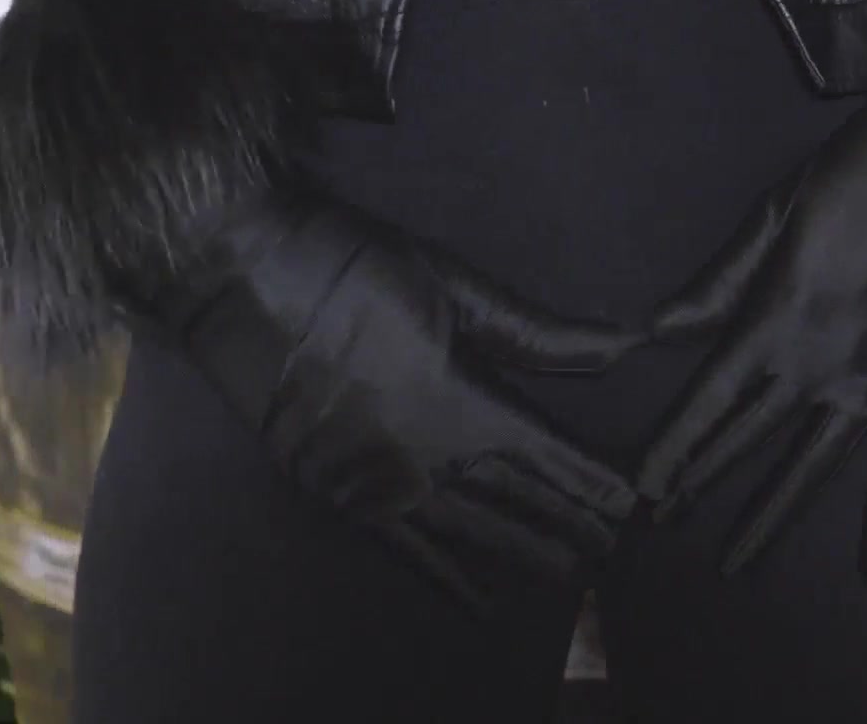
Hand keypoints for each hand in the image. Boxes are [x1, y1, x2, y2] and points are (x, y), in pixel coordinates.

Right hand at [148, 193, 644, 611]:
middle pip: (514, 498)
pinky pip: (401, 548)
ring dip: (521, 551)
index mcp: (457, 399)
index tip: (629, 502)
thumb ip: (532, 331)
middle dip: (567, 523)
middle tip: (612, 550)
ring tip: (570, 575)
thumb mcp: (451, 286)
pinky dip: (442, 577)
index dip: (588, 478)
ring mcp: (376, 481)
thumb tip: (620, 347)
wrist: (237, 275)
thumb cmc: (350, 265)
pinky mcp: (333, 491)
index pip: (543, 451)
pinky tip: (478, 601)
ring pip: (469, 531)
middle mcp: (423, 455)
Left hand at [635, 107, 866, 583]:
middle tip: (662, 526)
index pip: (711, 400)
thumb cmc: (860, 170)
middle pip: (749, 438)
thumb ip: (721, 281)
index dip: (674, 447)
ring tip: (733, 567)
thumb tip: (660, 330)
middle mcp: (821, 362)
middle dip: (702, 482)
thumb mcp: (776, 211)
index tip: (643, 489)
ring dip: (771, 516)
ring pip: (813, 465)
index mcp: (777, 316)